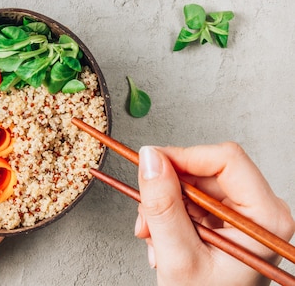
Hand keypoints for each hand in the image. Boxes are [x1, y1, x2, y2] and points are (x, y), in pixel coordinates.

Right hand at [134, 143, 294, 285]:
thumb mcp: (178, 256)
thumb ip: (163, 206)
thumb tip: (150, 159)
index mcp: (266, 218)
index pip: (226, 159)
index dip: (183, 157)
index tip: (151, 166)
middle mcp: (260, 211)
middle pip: (205, 170)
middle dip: (167, 190)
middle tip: (147, 217)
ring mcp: (243, 215)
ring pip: (192, 183)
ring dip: (163, 206)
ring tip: (154, 237)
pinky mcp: (226, 220)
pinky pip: (190, 198)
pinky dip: (168, 215)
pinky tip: (162, 239)